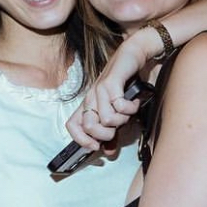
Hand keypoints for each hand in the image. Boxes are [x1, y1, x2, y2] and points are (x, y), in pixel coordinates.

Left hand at [65, 31, 153, 148]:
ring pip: (106, 120)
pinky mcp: (111, 83)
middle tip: (119, 125)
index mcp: (89, 105)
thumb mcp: (118, 110)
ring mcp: (99, 90)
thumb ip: (113, 131)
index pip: (72, 126)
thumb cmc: (125, 83)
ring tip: (129, 110)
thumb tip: (108, 151)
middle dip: (108, 133)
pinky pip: (118, 106)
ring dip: (123, 119)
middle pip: (89, 127)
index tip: (96, 146)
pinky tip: (134, 102)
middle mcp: (91, 98)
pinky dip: (130, 108)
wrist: (133, 55)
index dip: (81, 140)